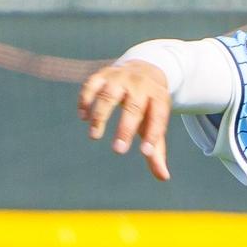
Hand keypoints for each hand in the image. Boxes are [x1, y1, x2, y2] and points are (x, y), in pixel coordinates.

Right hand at [77, 60, 172, 179]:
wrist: (145, 70)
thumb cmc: (150, 106)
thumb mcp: (156, 123)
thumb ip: (157, 150)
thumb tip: (164, 177)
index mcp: (158, 98)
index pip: (158, 116)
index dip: (153, 134)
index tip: (145, 153)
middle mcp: (141, 85)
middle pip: (134, 106)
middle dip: (125, 128)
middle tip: (118, 151)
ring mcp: (121, 78)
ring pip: (109, 94)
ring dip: (100, 115)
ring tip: (94, 136)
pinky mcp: (104, 74)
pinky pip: (92, 84)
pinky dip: (86, 99)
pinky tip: (83, 116)